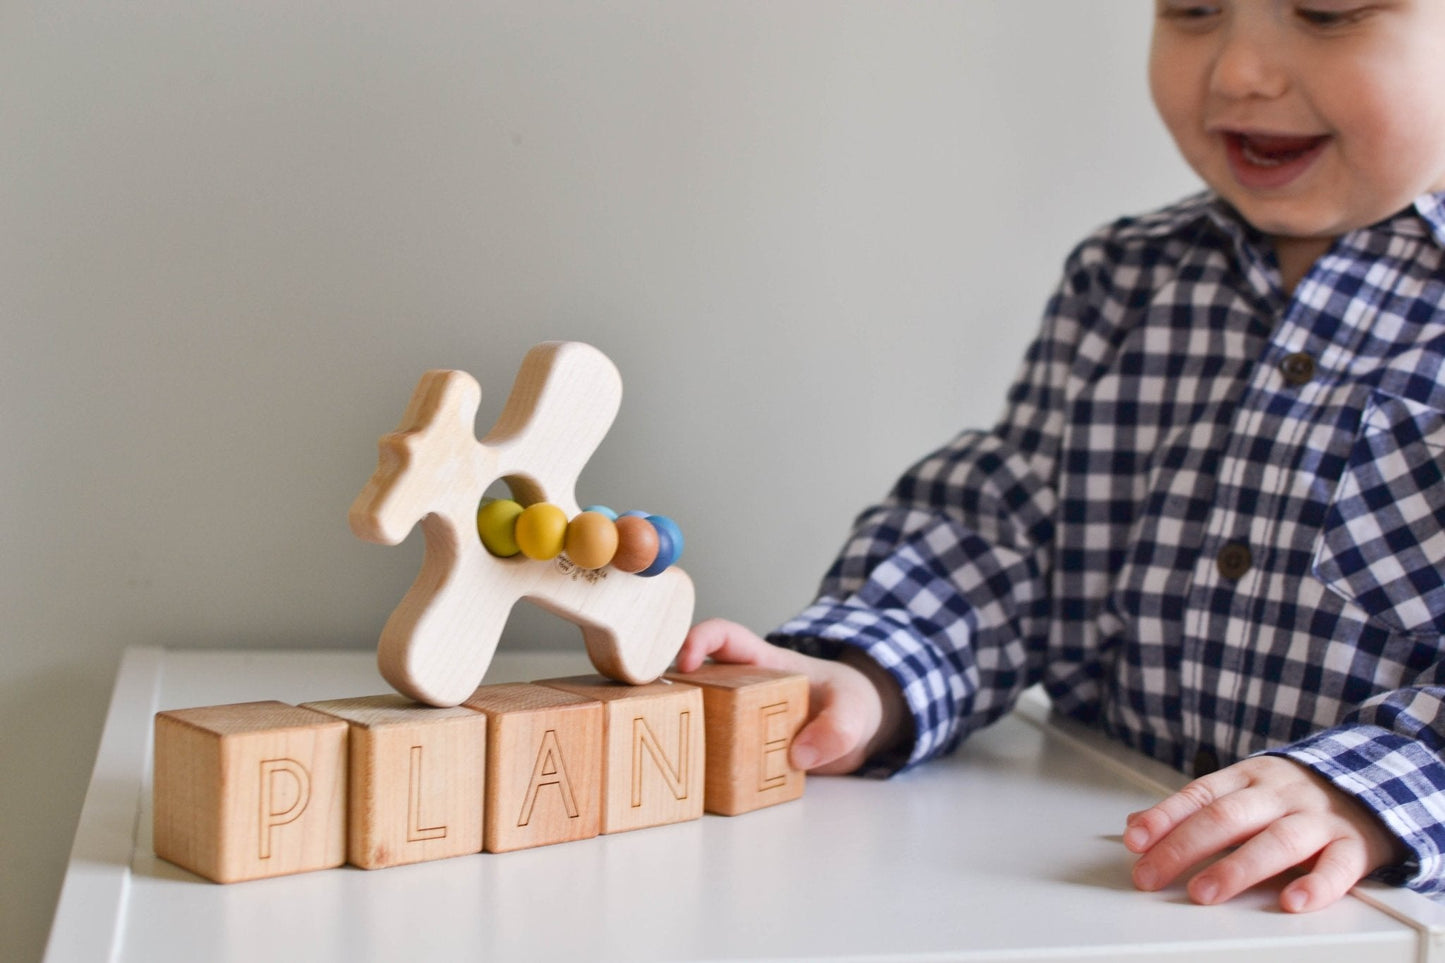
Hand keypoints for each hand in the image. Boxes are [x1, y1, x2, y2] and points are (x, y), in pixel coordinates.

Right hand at [676, 618, 908, 773]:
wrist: (858, 730)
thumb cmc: (851, 702)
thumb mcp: (854, 710)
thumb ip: (836, 729)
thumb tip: (799, 755)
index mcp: (764, 663)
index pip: (724, 637)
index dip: (699, 641)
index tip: (685, 664)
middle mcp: (744, 688)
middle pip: (696, 680)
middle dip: (671, 691)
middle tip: (657, 713)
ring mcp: (741, 720)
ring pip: (699, 718)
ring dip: (683, 729)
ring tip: (667, 750)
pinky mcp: (744, 750)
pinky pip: (717, 754)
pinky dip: (701, 765)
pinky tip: (692, 784)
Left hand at [1124, 755, 1406, 911]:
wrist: (1374, 782)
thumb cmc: (1295, 796)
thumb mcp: (1244, 791)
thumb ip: (1193, 810)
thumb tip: (1136, 826)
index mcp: (1248, 778)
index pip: (1198, 795)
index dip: (1164, 817)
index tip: (1134, 840)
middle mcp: (1280, 794)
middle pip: (1226, 817)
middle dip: (1184, 847)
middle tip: (1152, 875)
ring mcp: (1317, 818)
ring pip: (1276, 841)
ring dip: (1237, 868)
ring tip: (1204, 892)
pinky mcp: (1355, 845)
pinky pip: (1337, 866)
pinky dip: (1316, 885)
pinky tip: (1291, 902)